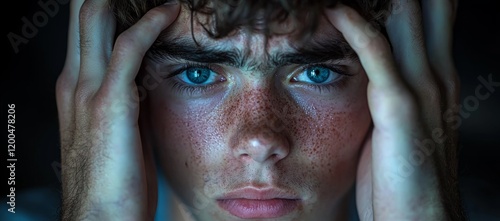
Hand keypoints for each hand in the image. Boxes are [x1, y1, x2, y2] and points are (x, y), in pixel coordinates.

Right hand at [55, 0, 179, 218]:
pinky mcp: (109, 102)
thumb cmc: (114, 179)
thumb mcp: (119, 132)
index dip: (102, 6)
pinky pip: (127, 47)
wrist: (100, 219)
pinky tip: (168, 11)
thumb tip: (149, 81)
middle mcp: (74, 82)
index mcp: (75, 89)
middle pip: (84, 15)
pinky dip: (149, 23)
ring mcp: (87, 90)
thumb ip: (129, 101)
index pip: (85, 31)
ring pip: (97, 20)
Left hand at [326, 0, 463, 219]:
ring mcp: (422, 90)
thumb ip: (391, 94)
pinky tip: (334, 9)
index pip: (434, 17)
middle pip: (427, 8)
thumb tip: (368, 75)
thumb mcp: (401, 126)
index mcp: (438, 79)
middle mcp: (437, 76)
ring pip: (405, 21)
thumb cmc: (403, 177)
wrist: (421, 220)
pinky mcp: (399, 109)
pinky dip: (355, 27)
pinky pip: (377, 53)